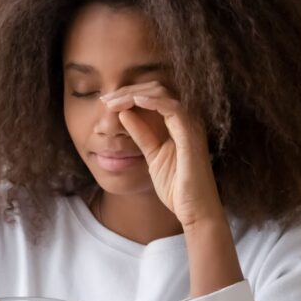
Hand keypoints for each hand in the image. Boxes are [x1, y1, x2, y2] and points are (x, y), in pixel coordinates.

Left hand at [101, 80, 222, 227]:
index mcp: (179, 123)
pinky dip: (153, 101)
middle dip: (127, 91)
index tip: (106, 102)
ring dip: (134, 94)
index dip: (128, 95)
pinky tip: (134, 102)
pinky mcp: (192, 135)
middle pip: (156, 89)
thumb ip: (141, 134)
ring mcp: (191, 125)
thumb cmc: (178, 186)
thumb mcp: (152, 155)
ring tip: (113, 101)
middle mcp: (187, 119)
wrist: (194, 210)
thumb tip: (124, 114)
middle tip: (105, 100)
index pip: (153, 96)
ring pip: (162, 93)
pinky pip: (173, 108)